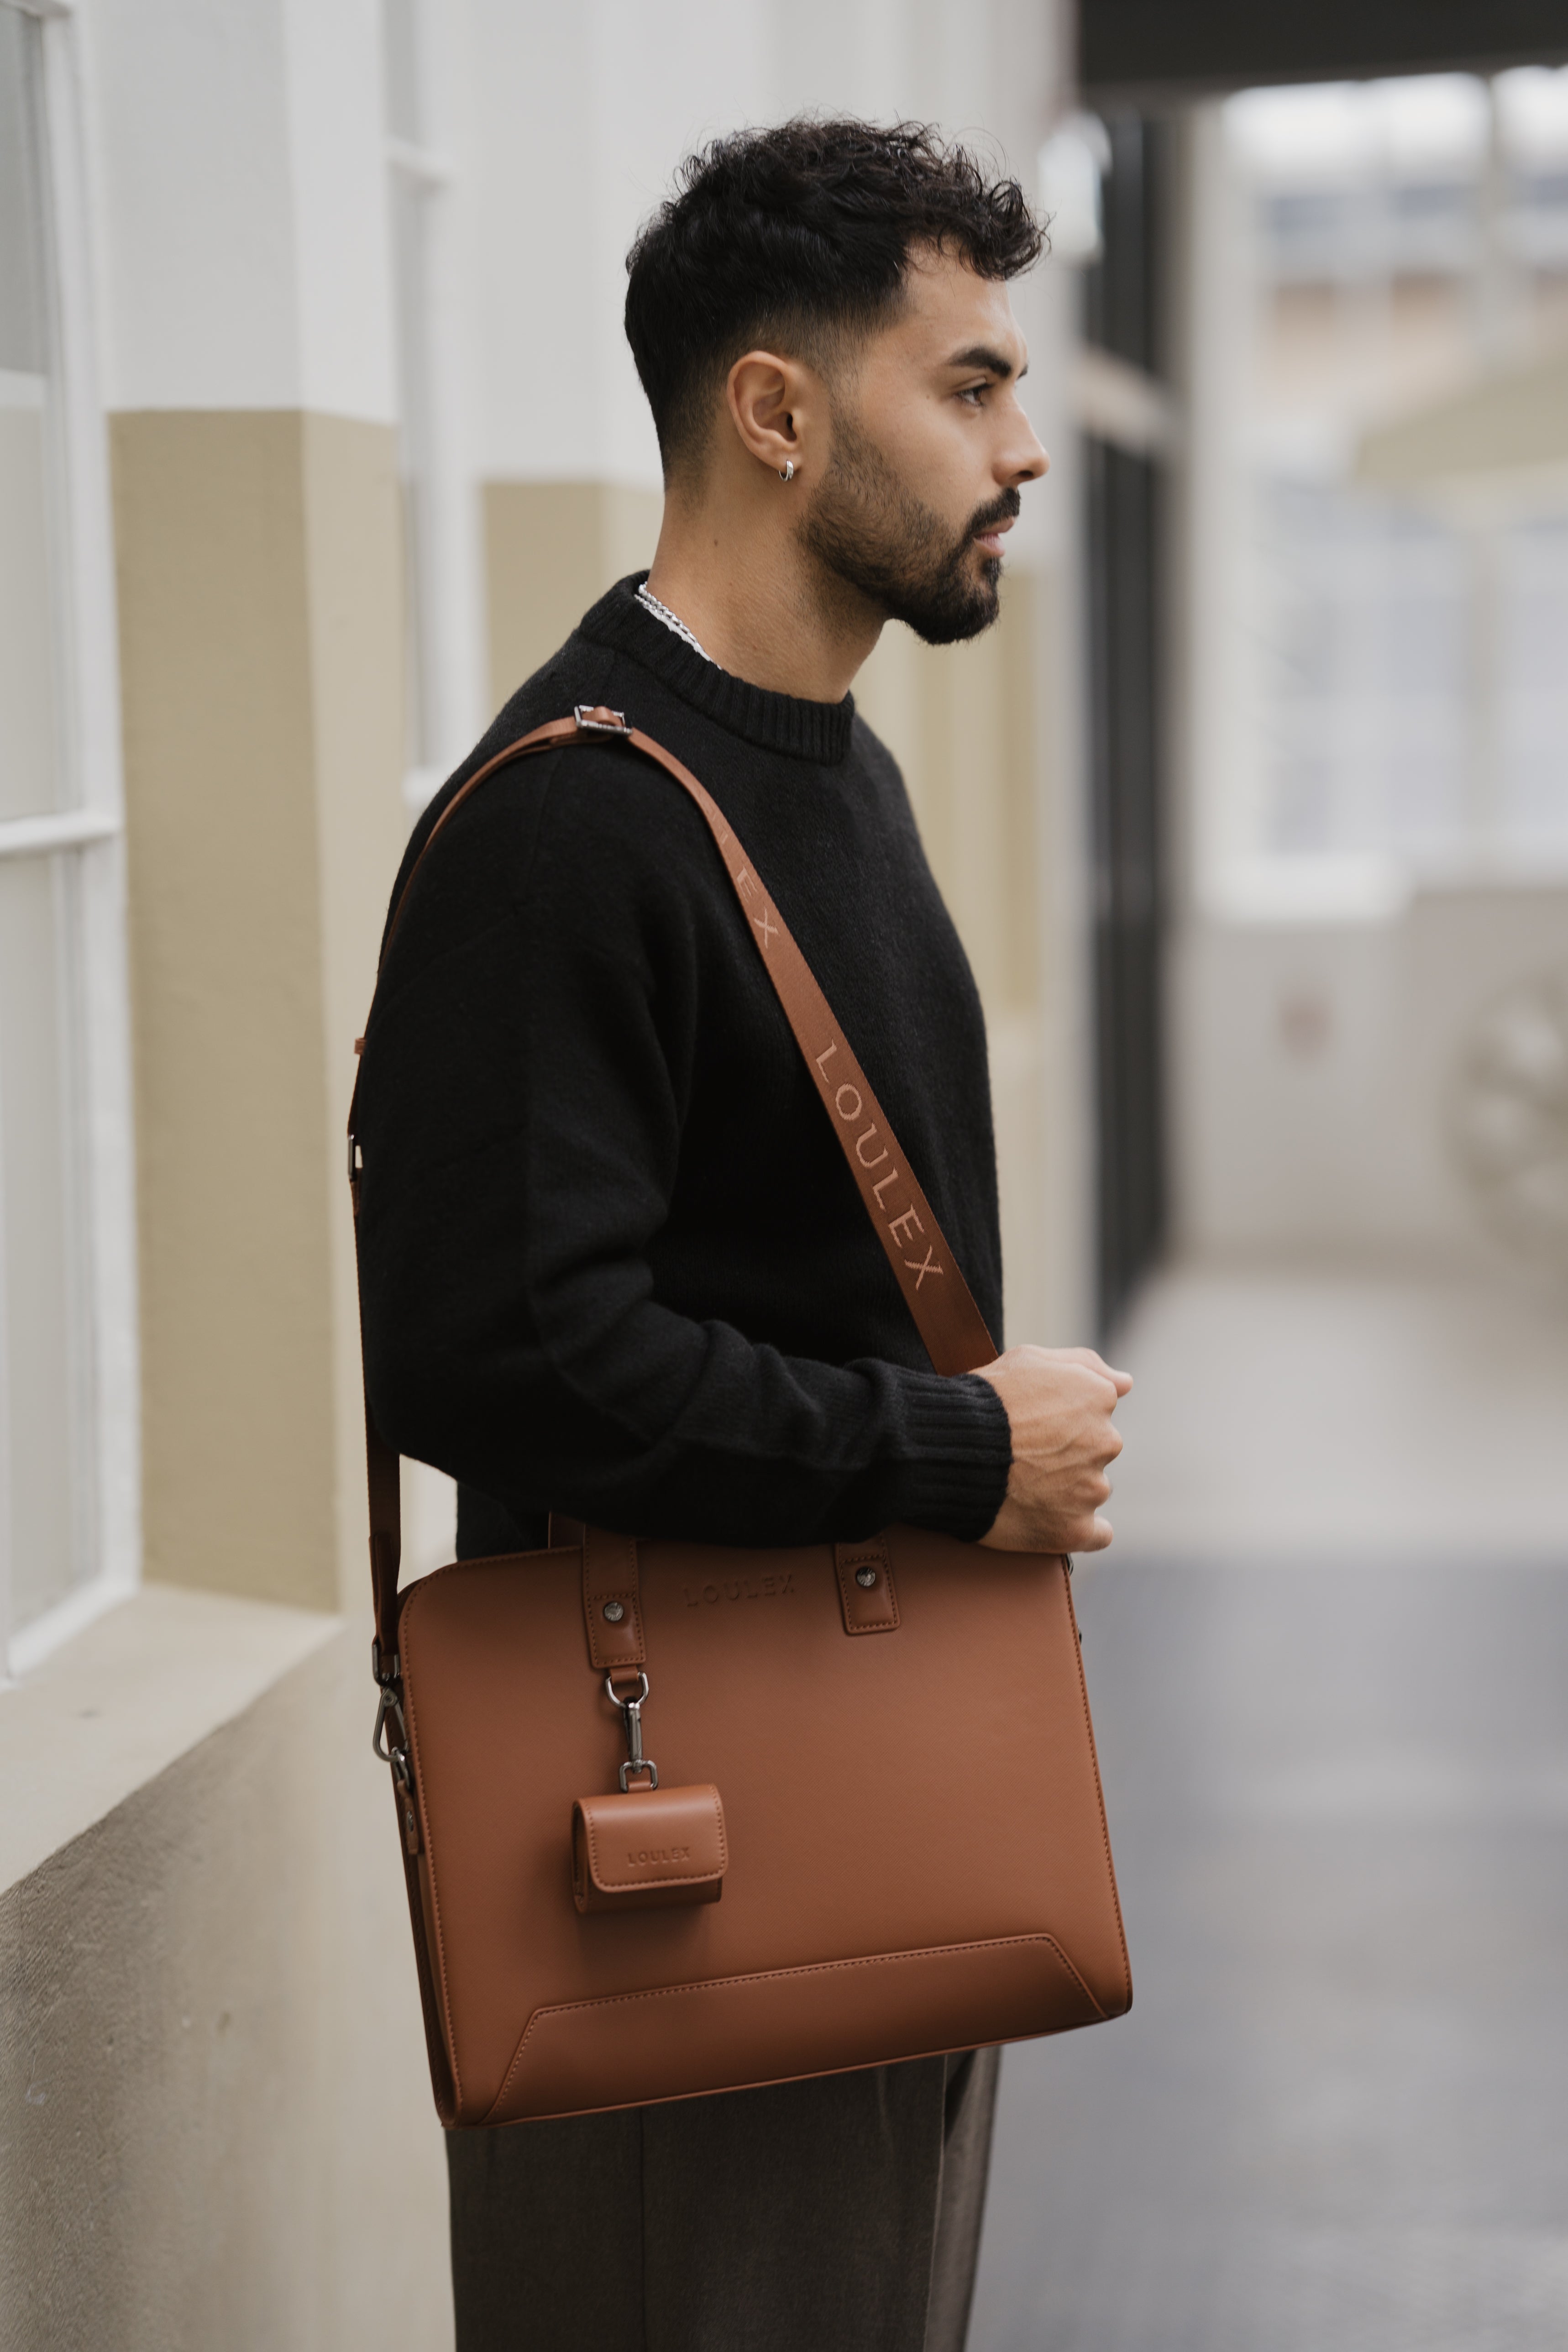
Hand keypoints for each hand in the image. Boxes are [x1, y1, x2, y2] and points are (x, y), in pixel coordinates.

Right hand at [973, 1345, 1131, 1554]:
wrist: (949, 1449)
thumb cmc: (984, 1400)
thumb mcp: (1030, 1358)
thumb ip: (1085, 1365)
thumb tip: (1126, 1382)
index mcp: (1098, 1398)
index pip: (1096, 1410)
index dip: (1062, 1416)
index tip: (1035, 1423)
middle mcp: (1105, 1442)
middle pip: (1095, 1450)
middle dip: (1068, 1452)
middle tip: (1025, 1454)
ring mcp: (1091, 1489)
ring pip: (1090, 1489)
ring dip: (1067, 1489)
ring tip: (1023, 1485)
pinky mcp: (1074, 1529)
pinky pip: (1095, 1534)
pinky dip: (1077, 1528)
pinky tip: (1054, 1521)